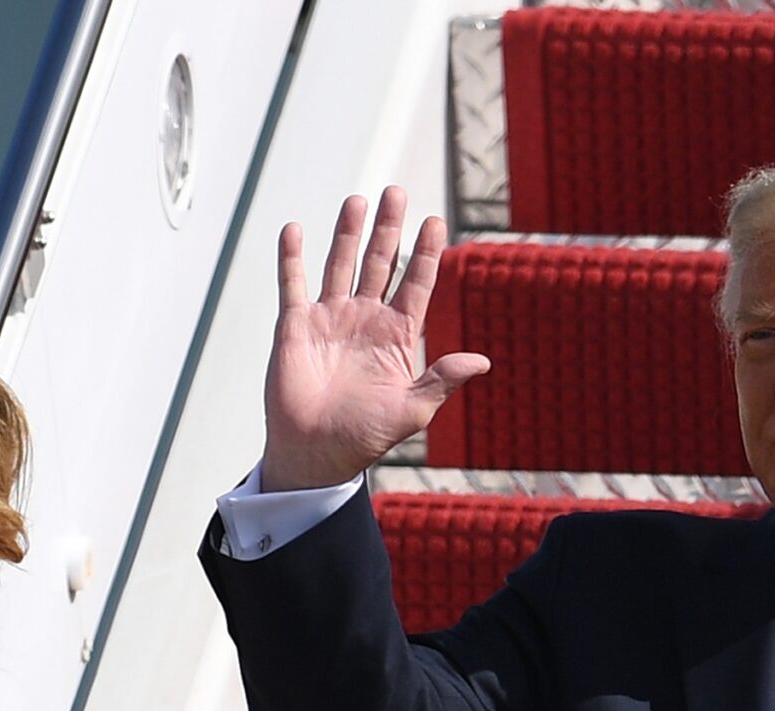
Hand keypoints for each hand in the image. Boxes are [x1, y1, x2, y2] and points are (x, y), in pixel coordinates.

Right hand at [259, 187, 489, 492]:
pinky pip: (293, 285)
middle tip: (397, 193)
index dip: (426, 253)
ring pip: (341, 264)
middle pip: (380, 263)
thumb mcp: (412, 410)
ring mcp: (330, 319)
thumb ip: (442, 380)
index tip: (436, 221)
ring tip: (359, 200)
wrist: (315, 455)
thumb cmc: (364, 437)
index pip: (416, 283)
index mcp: (396, 335)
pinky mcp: (296, 327)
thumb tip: (482, 362)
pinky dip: (292, 258)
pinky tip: (294, 230)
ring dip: (348, 233)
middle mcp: (365, 320)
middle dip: (389, 229)